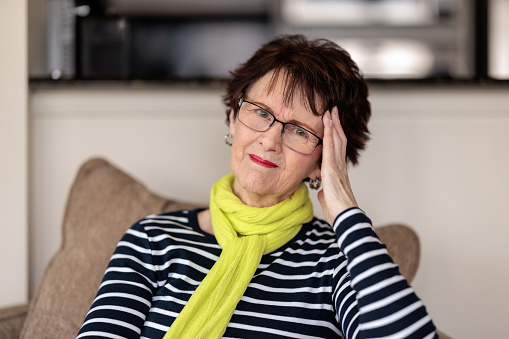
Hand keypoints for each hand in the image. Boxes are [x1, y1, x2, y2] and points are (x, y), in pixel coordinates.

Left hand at [317, 107, 357, 224]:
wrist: (344, 216)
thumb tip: (321, 191)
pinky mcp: (332, 169)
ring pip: (336, 140)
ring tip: (330, 111)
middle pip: (338, 140)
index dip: (335, 134)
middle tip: (333, 110)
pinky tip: (328, 124)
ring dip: (333, 124)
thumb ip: (324, 191)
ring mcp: (336, 166)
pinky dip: (330, 135)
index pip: (336, 148)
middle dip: (335, 124)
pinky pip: (330, 148)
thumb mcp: (327, 197)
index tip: (332, 123)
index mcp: (337, 171)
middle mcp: (339, 165)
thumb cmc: (337, 210)